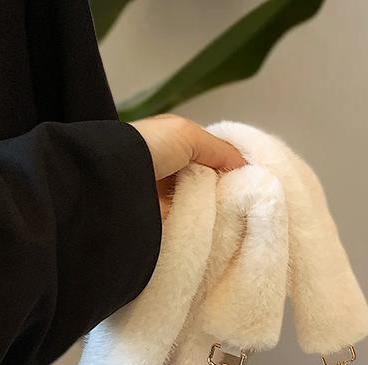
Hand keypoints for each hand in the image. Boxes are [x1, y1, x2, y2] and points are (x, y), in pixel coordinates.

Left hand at [131, 115, 245, 217]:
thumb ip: (219, 148)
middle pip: (207, 181)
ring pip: (201, 204)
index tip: (248, 176)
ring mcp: (166, 196)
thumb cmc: (149, 147)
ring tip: (238, 214)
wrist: (118, 179)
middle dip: (224, 189)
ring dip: (215, 209)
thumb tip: (244, 165)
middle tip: (246, 198)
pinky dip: (203, 224)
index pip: (208, 155)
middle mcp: (169, 168)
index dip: (227, 164)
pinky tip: (220, 226)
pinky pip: (190, 223)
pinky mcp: (164, 220)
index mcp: (172, 143)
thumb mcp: (189, 134)